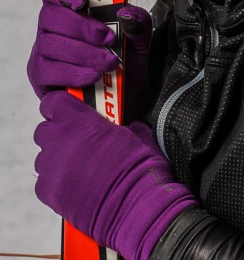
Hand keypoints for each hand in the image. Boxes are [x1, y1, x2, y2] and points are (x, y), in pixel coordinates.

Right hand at [27, 0, 152, 119]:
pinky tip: (93, 77)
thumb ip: (138, 23)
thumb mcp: (139, 43)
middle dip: (81, 26)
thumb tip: (126, 13)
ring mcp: (42, 51)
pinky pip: (48, 70)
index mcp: (72, 11)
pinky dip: (73, 73)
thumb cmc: (125, 65)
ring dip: (83, 52)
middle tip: (108, 38)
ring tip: (108, 62)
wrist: (124, 103)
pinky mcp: (40, 76)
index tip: (81, 1)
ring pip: (50, 43)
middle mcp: (52, 28)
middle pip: (50, 15)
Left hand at [34, 92, 197, 259]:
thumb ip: (120, 124)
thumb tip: (126, 125)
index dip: (61, 107)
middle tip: (78, 140)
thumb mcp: (135, 132)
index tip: (70, 111)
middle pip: (44, 130)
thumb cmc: (138, 167)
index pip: (53, 102)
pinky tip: (76, 186)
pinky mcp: (48, 193)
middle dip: (58, 133)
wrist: (136, 205)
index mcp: (79, 120)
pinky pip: (44, 181)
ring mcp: (51, 167)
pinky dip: (56, 182)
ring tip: (79, 167)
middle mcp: (59, 141)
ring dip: (56, 158)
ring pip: (43, 156)